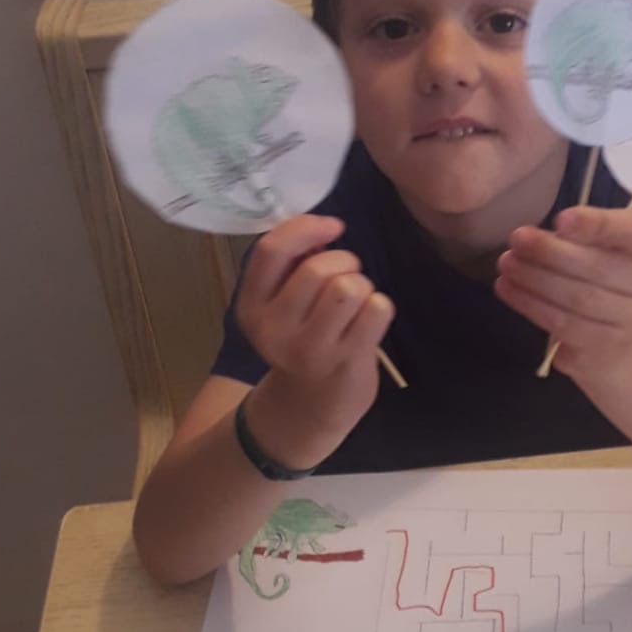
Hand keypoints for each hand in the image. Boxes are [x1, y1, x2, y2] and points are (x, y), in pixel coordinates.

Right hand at [235, 215, 393, 464]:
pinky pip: (377, 308)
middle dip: (343, 261)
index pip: (272, 250)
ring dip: (361, 285)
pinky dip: (379, 307)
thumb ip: (292, 266)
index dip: (306, 228)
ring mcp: (311, 348)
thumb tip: (325, 229)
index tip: (332, 227)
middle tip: (347, 276)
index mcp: (252, 307)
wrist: (312, 404)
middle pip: (318, 269)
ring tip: (356, 303)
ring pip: (349, 286)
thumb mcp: (279, 305)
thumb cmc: (302, 339)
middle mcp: (275, 329)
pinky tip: (368, 322)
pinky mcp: (347, 360)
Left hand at [494, 205, 631, 379]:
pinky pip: (565, 326)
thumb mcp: (597, 247)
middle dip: (549, 252)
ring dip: (535, 280)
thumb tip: (533, 238)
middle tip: (516, 240)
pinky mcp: (609, 347)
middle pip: (598, 268)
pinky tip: (509, 290)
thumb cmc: (599, 277)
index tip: (561, 219)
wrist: (615, 336)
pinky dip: (532, 306)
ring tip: (506, 266)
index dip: (598, 224)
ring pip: (579, 299)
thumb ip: (576, 237)